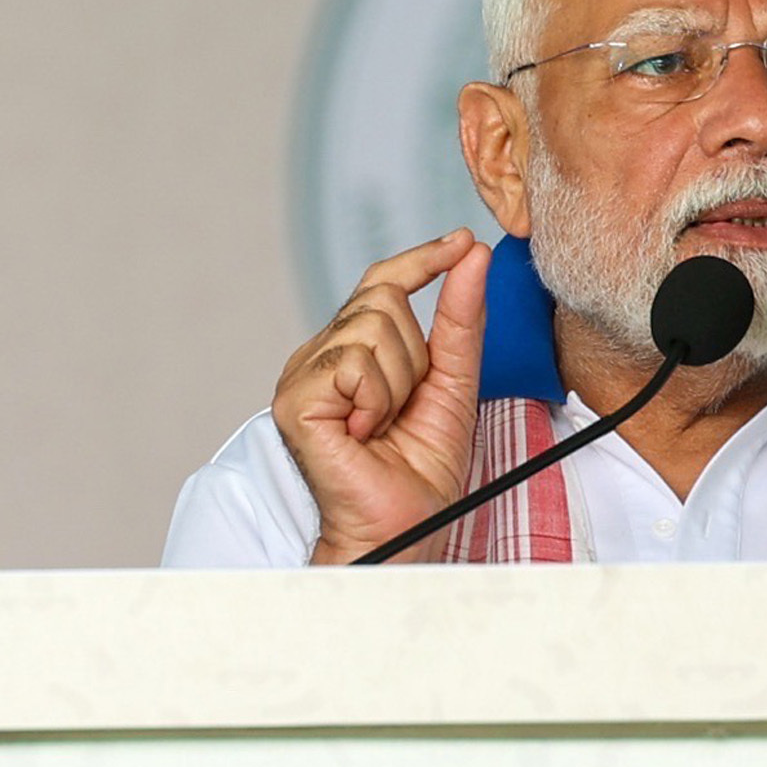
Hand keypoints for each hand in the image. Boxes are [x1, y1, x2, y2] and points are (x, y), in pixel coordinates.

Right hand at [272, 231, 489, 563]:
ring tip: (383, 426)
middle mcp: (323, 354)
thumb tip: (472, 256)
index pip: (384, 282)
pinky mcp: (294, 397)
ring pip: (372, 327)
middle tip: (403, 409)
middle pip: (383, 297)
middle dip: (415, 355)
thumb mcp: (454, 384)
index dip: (423, 259)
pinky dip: (376, 400)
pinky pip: (354, 362)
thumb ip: (460, 322)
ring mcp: (303, 373)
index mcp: (354, 350)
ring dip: (398, 384)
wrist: (405, 525)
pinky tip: (364, 432)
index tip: (462, 242)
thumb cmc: (421, 470)